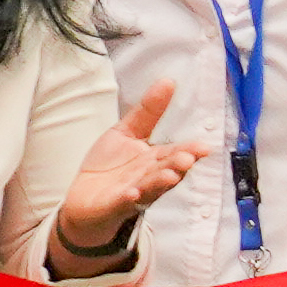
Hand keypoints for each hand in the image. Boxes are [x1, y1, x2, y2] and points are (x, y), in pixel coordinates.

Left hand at [54, 85, 206, 259]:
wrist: (84, 200)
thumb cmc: (109, 166)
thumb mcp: (124, 133)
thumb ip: (147, 112)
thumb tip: (168, 81)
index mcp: (154, 159)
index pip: (175, 153)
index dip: (189, 151)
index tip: (203, 147)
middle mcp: (149, 177)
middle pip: (167, 170)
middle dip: (178, 165)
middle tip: (187, 159)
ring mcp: (134, 193)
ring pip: (151, 187)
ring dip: (160, 182)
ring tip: (169, 176)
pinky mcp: (115, 205)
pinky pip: (124, 202)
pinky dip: (129, 198)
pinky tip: (132, 193)